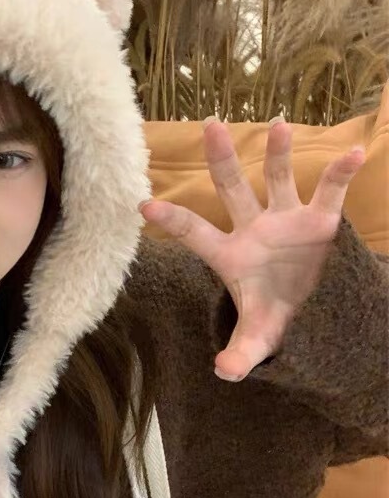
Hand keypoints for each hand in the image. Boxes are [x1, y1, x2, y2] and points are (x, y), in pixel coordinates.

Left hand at [139, 115, 365, 381]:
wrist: (309, 308)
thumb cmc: (271, 314)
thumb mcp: (258, 336)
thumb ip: (241, 353)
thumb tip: (223, 373)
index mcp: (229, 254)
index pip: (195, 234)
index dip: (173, 220)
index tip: (143, 204)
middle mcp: (252, 228)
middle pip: (232, 189)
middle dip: (221, 160)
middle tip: (210, 125)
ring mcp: (285, 220)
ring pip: (277, 179)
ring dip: (278, 154)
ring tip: (278, 124)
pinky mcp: (319, 221)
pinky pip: (329, 193)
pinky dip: (340, 174)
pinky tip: (355, 153)